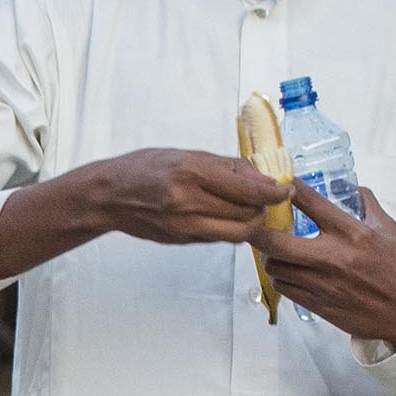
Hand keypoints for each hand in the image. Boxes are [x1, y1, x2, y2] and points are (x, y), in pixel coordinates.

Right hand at [91, 149, 295, 247]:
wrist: (108, 196)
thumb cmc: (145, 168)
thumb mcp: (187, 155)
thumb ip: (227, 167)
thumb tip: (263, 176)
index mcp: (192, 173)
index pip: (248, 190)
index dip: (275, 193)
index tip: (286, 190)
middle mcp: (189, 202)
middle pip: (247, 215)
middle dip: (264, 209)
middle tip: (268, 199)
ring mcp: (185, 225)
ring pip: (237, 233)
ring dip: (251, 223)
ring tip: (251, 210)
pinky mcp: (182, 240)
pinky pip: (219, 237)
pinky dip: (230, 228)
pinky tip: (226, 216)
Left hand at [249, 184, 395, 348]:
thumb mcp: (389, 230)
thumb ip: (368, 206)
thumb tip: (355, 189)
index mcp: (352, 234)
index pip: (310, 203)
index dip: (288, 189)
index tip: (278, 182)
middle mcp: (333, 257)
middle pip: (275, 242)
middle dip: (259, 230)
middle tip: (258, 222)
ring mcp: (322, 283)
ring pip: (274, 267)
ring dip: (270, 255)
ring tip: (276, 249)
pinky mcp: (317, 304)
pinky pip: (284, 288)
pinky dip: (281, 277)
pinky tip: (288, 271)